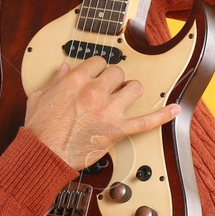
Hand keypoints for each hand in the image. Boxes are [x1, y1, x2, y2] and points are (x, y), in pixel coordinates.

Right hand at [22, 54, 180, 170]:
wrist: (44, 153)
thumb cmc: (39, 129)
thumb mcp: (39, 96)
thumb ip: (54, 79)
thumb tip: (62, 68)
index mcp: (76, 80)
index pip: (98, 61)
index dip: (98, 69)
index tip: (97, 76)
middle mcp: (95, 91)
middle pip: (118, 72)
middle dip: (114, 79)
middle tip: (108, 90)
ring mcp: (109, 110)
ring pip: (134, 88)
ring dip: (131, 91)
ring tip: (125, 98)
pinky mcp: (117, 130)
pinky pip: (146, 121)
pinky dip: (162, 116)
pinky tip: (175, 110)